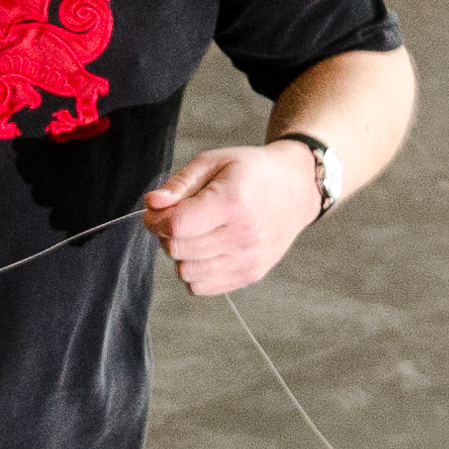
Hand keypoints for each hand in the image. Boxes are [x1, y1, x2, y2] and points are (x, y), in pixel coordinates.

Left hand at [138, 142, 321, 295]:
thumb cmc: (251, 172)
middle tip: (177, 218)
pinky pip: (202, 287)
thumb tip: (152, 204)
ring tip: (195, 233)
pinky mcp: (251, 274)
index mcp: (233, 202)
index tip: (157, 210)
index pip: (176, 226)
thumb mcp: (214, 162)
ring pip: (186, 272)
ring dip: (181, 255)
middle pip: (177, 250)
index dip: (155, 219)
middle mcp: (243, 235)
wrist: (296, 188)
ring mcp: (249, 259)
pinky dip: (195, 271)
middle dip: (165, 234)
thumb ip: (179, 184)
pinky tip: (205, 250)